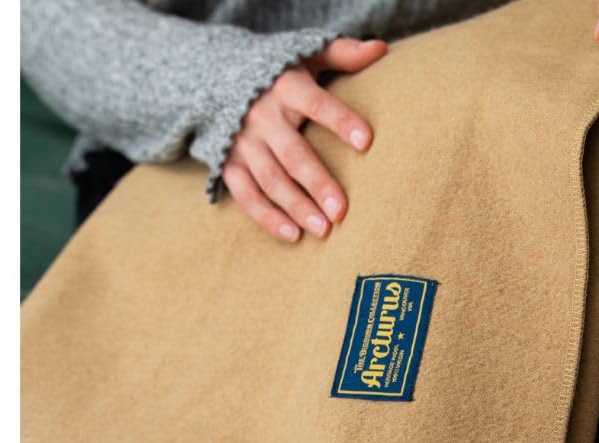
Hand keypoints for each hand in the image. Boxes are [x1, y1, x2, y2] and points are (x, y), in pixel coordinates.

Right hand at [221, 38, 388, 242]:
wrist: (217, 79)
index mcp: (285, 86)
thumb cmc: (280, 74)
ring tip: (324, 230)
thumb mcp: (307, 56)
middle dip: (317, 183)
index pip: (316, 103)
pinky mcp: (230, 165)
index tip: (366, 142)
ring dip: (296, 207)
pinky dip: (267, 218)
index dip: (340, 121)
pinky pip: (247, 196)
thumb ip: (343, 54)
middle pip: (293, 154)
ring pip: (271, 180)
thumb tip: (381, 49)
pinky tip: (293, 235)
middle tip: (342, 212)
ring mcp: (243, 144)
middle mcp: (261, 116)